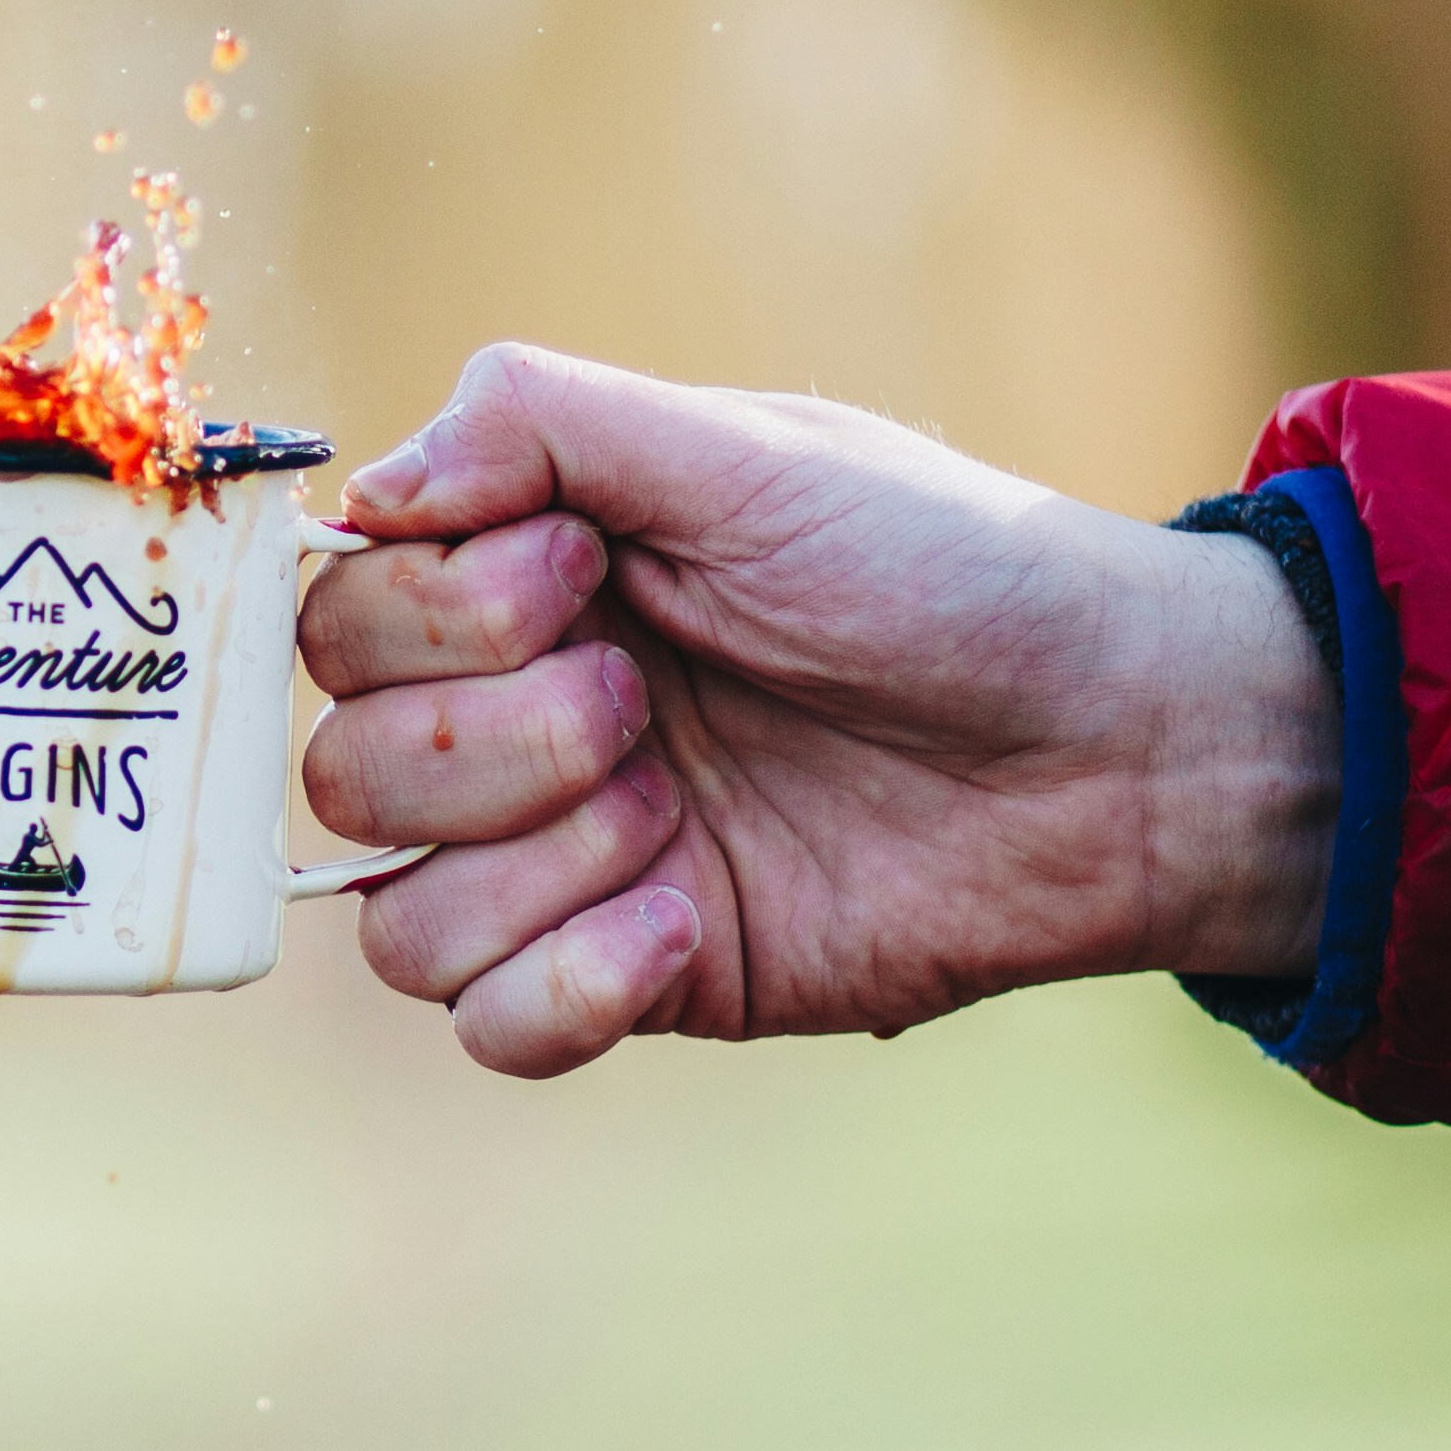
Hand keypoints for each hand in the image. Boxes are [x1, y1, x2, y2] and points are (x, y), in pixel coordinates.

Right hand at [299, 346, 1334, 1075]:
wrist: (1115, 746)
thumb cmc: (950, 572)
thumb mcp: (752, 456)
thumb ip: (542, 424)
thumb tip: (363, 488)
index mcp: (529, 577)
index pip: (335, 620)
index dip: (427, 617)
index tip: (581, 574)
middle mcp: (524, 717)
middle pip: (341, 774)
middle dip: (487, 744)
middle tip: (644, 703)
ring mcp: (573, 860)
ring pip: (392, 921)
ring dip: (529, 864)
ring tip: (675, 819)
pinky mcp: (638, 978)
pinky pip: (490, 1026)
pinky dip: (565, 986)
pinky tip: (680, 930)